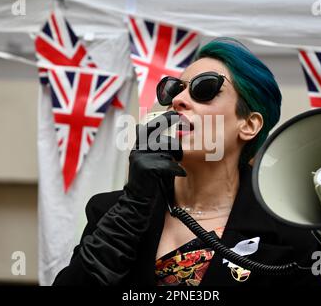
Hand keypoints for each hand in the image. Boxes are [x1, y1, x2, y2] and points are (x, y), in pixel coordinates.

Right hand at [77, 111, 184, 284]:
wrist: (137, 204)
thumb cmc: (150, 183)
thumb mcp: (154, 161)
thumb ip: (162, 148)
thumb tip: (179, 134)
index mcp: (139, 144)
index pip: (151, 124)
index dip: (165, 117)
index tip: (178, 115)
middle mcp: (137, 147)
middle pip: (157, 128)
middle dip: (170, 124)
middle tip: (183, 122)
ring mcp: (139, 156)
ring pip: (167, 146)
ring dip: (176, 156)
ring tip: (176, 166)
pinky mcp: (144, 167)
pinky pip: (168, 163)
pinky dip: (176, 169)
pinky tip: (180, 173)